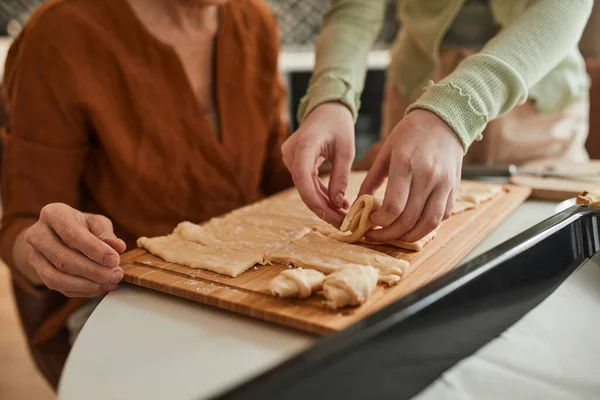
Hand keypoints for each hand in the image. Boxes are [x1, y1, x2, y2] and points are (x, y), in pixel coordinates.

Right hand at [24, 203, 126, 296]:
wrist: (60, 234)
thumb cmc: (83, 226)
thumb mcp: (97, 223)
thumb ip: (107, 234)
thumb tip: (118, 247)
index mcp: (53, 214)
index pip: (71, 234)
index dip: (94, 249)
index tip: (114, 260)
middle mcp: (37, 234)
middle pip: (63, 259)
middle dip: (93, 271)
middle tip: (116, 275)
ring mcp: (34, 255)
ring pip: (56, 277)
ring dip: (86, 284)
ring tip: (110, 283)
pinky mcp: (38, 273)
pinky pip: (57, 287)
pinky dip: (81, 290)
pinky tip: (100, 287)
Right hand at [281, 102, 354, 225]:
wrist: (326, 109)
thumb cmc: (338, 124)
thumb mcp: (346, 150)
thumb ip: (340, 177)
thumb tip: (338, 204)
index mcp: (303, 145)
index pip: (303, 178)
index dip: (315, 201)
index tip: (333, 217)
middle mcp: (291, 153)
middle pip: (304, 188)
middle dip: (324, 208)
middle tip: (345, 223)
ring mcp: (290, 159)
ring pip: (305, 189)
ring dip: (323, 204)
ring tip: (345, 217)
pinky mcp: (295, 163)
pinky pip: (307, 183)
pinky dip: (321, 195)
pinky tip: (338, 206)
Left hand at [360, 109, 462, 242]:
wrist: (444, 120)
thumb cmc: (410, 134)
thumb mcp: (385, 151)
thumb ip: (371, 179)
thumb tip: (358, 204)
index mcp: (405, 164)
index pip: (393, 206)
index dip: (379, 221)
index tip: (370, 221)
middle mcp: (428, 176)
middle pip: (409, 219)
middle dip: (389, 234)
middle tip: (376, 234)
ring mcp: (444, 183)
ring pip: (428, 224)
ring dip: (409, 236)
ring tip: (394, 235)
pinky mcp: (454, 188)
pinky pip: (442, 216)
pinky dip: (426, 226)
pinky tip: (413, 224)